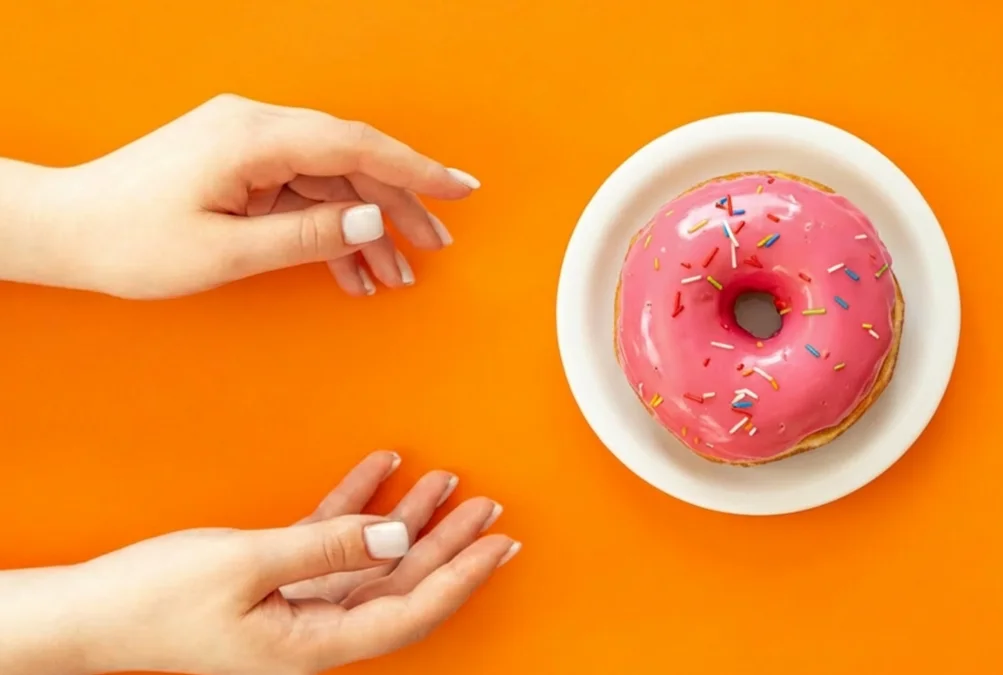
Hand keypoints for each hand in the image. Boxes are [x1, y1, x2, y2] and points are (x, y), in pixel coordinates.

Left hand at [0, 94, 478, 298]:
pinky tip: (351, 269)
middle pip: (351, 161)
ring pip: (331, 180)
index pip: (357, 146)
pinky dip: (328, 228)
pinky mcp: (240, 165)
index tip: (460, 189)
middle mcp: (255, 129)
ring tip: (396, 274)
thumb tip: (372, 219)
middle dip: (398, 206)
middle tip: (435, 248)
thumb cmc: (131, 241)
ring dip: (365, 226)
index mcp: (253, 138)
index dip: (415, 170)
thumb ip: (307, 235)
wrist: (67, 230)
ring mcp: (247, 145)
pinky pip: (302, 192)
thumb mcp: (225, 252)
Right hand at [0, 451, 518, 674]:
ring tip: (450, 482)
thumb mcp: (248, 566)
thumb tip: (399, 536)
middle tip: (490, 507)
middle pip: (403, 584)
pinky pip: (332, 541)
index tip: (499, 543)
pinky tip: (383, 468)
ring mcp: (297, 604)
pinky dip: (357, 504)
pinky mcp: (275, 578)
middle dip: (449, 543)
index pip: (411, 611)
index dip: (461, 577)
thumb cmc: (157, 599)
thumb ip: (330, 548)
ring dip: (410, 519)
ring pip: (374, 560)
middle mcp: (315, 629)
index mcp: (315, 643)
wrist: (90, 613)